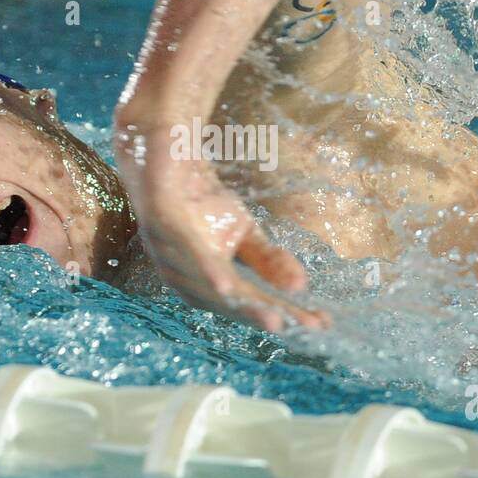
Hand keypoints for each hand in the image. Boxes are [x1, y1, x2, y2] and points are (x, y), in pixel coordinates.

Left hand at [114, 123, 329, 332]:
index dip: (279, 313)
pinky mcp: (159, 218)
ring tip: (269, 316)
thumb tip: (302, 286)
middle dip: (258, 313)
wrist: (165, 150)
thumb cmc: (202, 200)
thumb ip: (268, 260)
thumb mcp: (245, 232)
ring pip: (202, 282)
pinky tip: (223, 280)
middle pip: (224, 300)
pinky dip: (203, 266)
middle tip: (290, 326)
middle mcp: (181, 275)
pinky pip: (182, 246)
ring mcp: (166, 249)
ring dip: (234, 300)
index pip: (246, 302)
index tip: (318, 324)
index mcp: (202, 282)